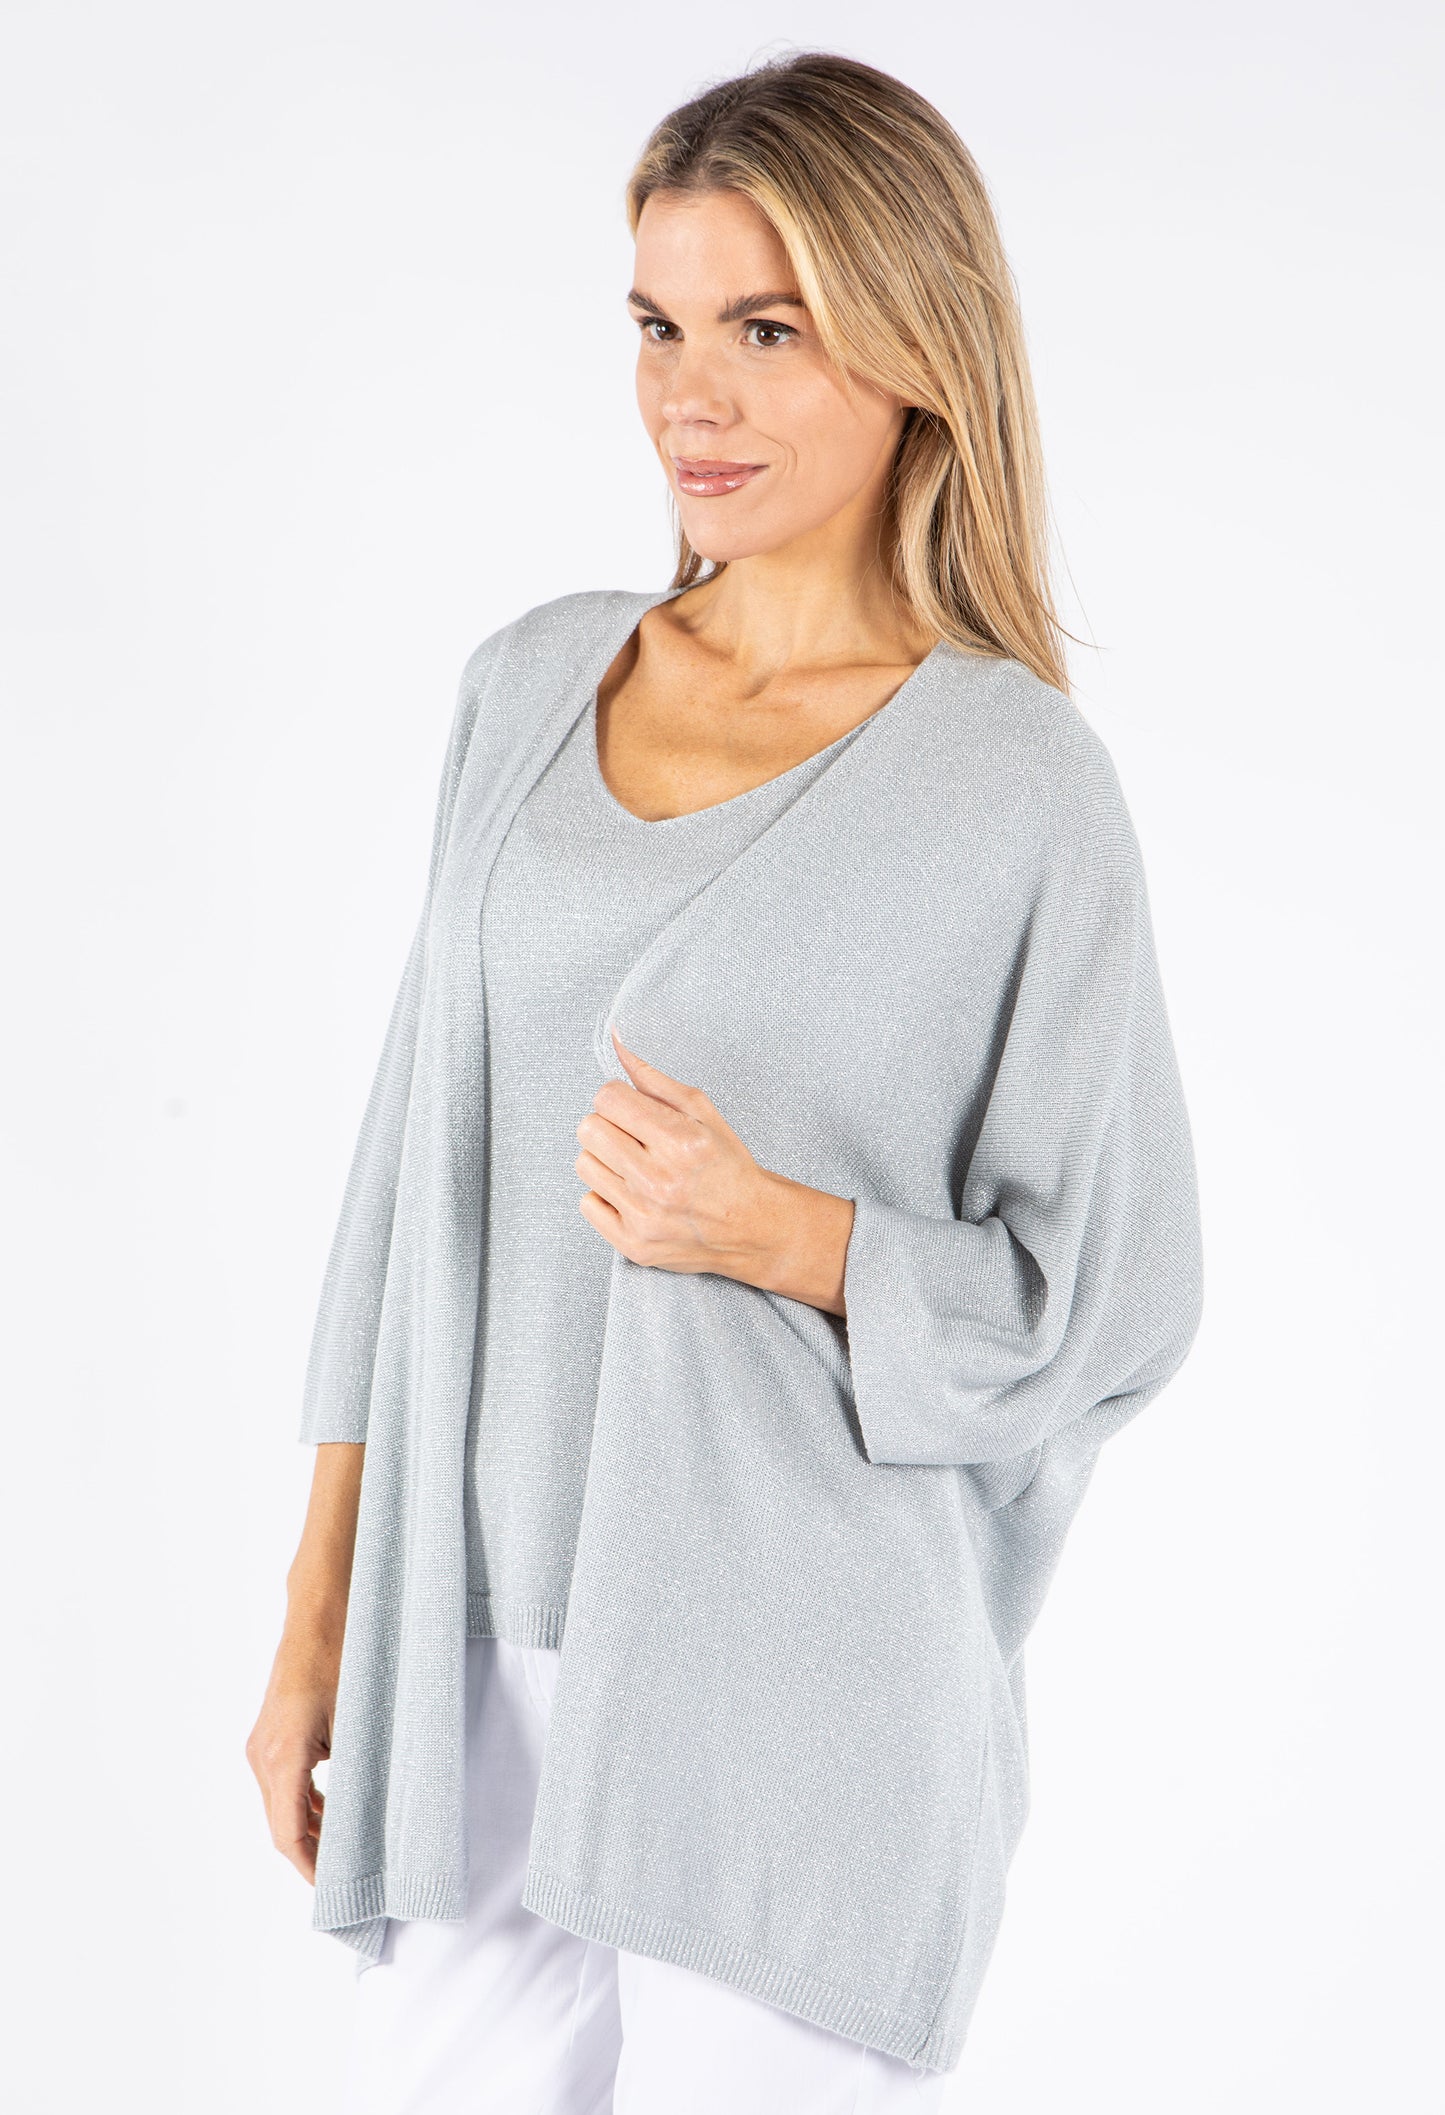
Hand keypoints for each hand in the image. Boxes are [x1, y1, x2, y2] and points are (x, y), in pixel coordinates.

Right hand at [245, 1627, 339, 1884]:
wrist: (321, 1612)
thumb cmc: (344, 1657)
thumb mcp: (357, 1720)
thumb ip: (354, 1774)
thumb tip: (367, 1823)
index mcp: (282, 1754)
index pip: (288, 1833)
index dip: (310, 1868)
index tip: (335, 1893)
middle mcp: (262, 1754)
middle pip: (282, 1825)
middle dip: (313, 1855)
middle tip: (350, 1880)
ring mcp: (261, 1745)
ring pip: (282, 1806)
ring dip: (311, 1829)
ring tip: (350, 1851)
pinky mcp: (268, 1736)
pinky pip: (283, 1784)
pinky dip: (306, 1804)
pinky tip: (335, 1812)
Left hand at [574, 1031, 853, 1314]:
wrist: (750, 1226)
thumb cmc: (726, 1166)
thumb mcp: (701, 1111)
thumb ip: (653, 1079)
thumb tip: (615, 1043)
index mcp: (680, 1141)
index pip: (608, 1098)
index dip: (618, 1099)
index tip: (633, 1111)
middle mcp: (661, 1180)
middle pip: (589, 1129)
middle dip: (609, 1127)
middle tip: (634, 1139)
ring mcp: (645, 1216)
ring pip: (584, 1164)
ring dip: (606, 1161)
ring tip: (636, 1167)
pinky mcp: (633, 1243)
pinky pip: (587, 1203)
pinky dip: (606, 1195)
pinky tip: (634, 1195)